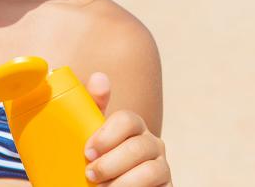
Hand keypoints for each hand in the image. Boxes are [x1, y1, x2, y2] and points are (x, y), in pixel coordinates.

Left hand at [82, 72, 172, 186]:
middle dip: (110, 163)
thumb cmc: (97, 162)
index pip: (127, 120)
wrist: (103, 186)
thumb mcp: (90, 137)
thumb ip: (92, 108)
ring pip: (150, 170)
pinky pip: (158, 185)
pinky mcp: (166, 186)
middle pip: (137, 147)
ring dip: (122, 182)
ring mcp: (161, 165)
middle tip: (90, 174)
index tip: (87, 152)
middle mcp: (151, 143)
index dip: (106, 136)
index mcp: (132, 126)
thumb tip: (100, 78)